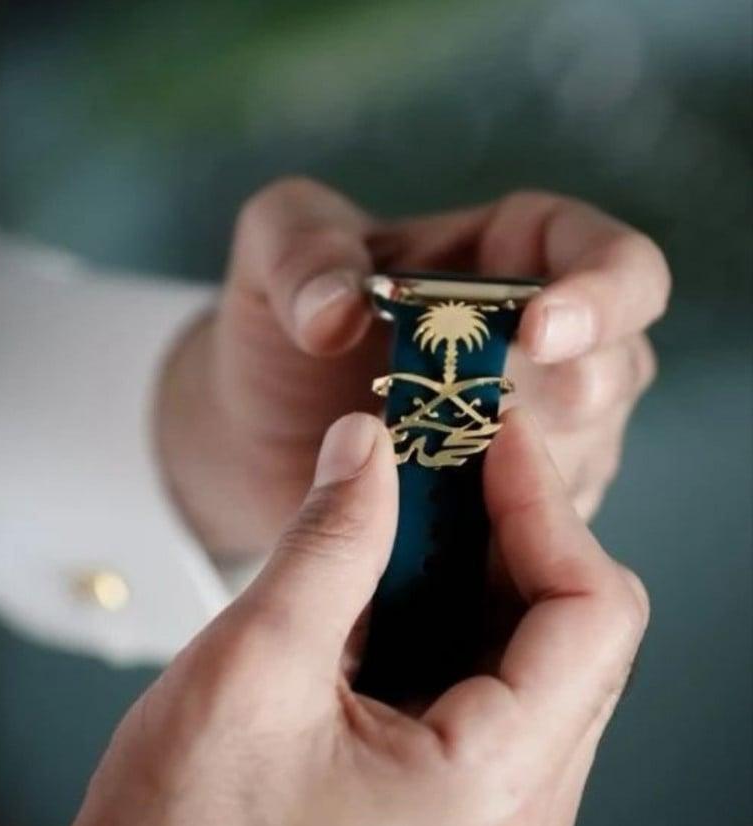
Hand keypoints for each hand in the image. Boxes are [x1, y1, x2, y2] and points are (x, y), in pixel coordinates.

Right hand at [0, 410, 648, 825]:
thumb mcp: (255, 664)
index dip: (544, 505)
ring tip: (414, 505)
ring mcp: (486, 814)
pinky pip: (487, 689)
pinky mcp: (448, 803)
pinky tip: (389, 578)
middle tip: (447, 457)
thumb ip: (329, 539)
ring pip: (533, 656)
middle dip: (514, 529)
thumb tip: (369, 446)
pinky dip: (450, 617)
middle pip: (575, 631)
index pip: (589, 614)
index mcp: (488, 788)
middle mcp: (515, 813)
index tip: (493, 437)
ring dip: (480, 569)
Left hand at [158, 180, 668, 555]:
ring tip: (421, 474)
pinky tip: (420, 527)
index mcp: (518, 256)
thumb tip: (337, 311)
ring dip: (515, 474)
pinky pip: (528, 530)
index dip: (603, 293)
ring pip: (577, 459)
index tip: (541, 330)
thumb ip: (303, 253)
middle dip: (566, 398)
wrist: (256, 425)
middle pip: (613, 370)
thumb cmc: (282, 318)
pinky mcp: (507, 510)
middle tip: (483, 415)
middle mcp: (548, 349)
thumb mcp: (277, 248)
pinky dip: (486, 532)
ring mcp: (537, 435)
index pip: (615, 261)